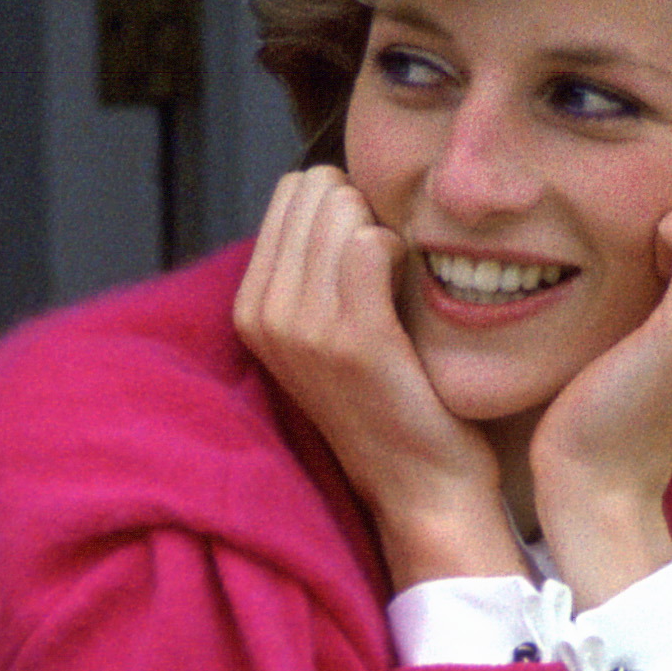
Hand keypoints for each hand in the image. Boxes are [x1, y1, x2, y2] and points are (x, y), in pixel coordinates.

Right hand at [233, 163, 521, 585]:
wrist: (420, 484)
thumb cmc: (390, 398)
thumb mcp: (327, 330)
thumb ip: (315, 264)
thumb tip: (336, 186)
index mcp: (251, 307)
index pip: (292, 191)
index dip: (345, 205)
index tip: (369, 255)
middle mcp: (264, 314)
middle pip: (316, 189)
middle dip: (363, 209)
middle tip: (389, 267)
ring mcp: (302, 328)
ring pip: (343, 209)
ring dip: (385, 230)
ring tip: (398, 283)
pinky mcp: (351, 339)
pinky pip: (371, 244)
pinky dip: (402, 252)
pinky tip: (412, 288)